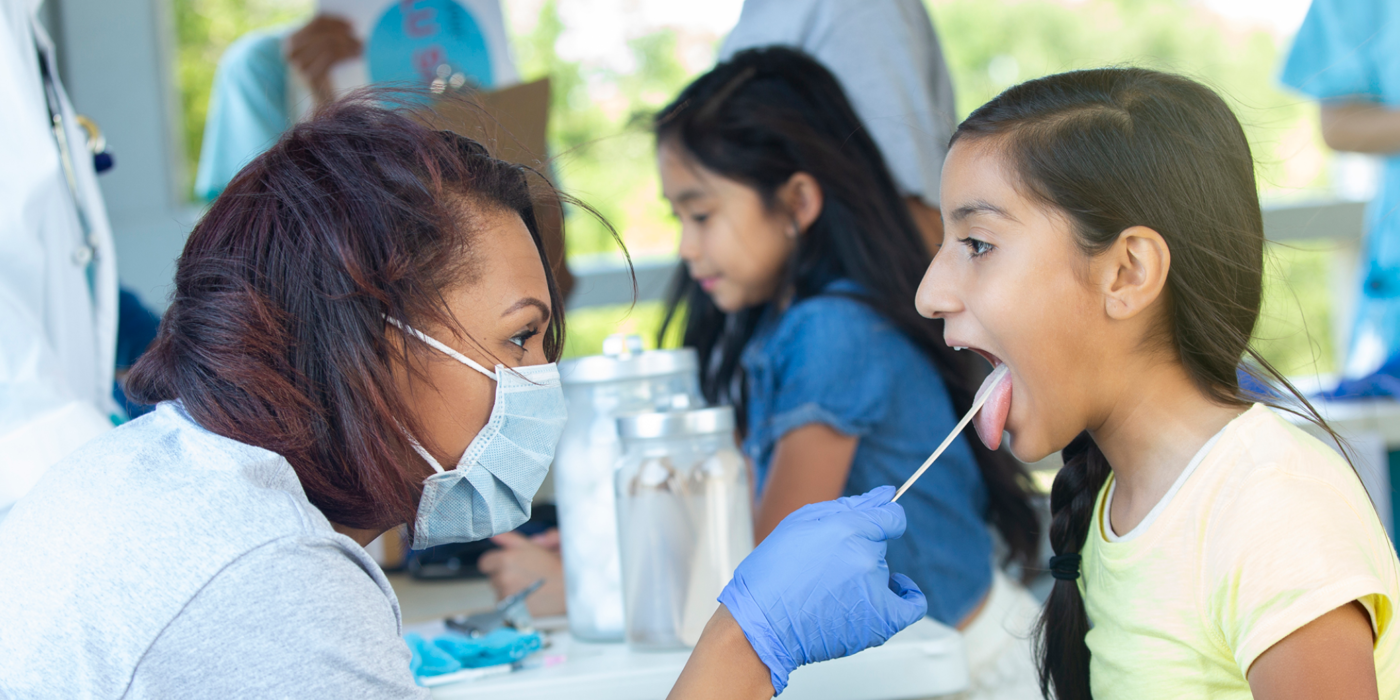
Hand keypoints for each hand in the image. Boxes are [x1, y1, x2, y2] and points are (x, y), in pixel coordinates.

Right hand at [286, 15, 362, 104]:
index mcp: (292, 41)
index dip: (336, 21)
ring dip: (348, 43)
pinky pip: (331, 55)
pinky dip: (347, 53)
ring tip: (362, 47)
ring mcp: (298, 64)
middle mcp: (291, 51)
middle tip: (361, 37)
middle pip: (323, 32)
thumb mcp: (323, 54)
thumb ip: (328, 38)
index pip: (317, 22)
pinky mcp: (309, 75)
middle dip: (344, 33)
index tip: (353, 24)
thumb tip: (349, 26)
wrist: (324, 110)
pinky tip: (358, 55)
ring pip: (328, 43)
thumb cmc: (328, 81)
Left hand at [477, 529, 566, 616]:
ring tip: (529, 587)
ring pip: (499, 592)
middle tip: (525, 574)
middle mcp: (502, 577)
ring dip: (509, 590)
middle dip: (504, 576)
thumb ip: (509, 539)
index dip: (496, 563)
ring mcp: (506, 595)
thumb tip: (493, 535)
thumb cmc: (554, 567)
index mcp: (505, 559)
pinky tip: (528, 599)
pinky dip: (513, 604)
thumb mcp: (531, 547)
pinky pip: (505, 607)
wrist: (570, 589)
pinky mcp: (511, 611)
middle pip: (492, 577)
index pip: (485, 563)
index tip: (509, 565)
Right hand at [718, 486, 925, 694]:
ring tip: (832, 588)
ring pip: (883, 572)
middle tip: (827, 564)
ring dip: (866, 575)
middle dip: (860, 548)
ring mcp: (874, 591)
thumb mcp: (800, 523)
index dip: (881, 519)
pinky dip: (906, 596)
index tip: (877, 524)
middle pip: (880, 544)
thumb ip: (847, 507)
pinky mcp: (879, 621)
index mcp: (846, 529)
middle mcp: (865, 558)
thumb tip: (884, 496)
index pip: (890, 517)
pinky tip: (891, 593)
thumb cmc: (771, 575)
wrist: (761, 626)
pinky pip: (910, 605)